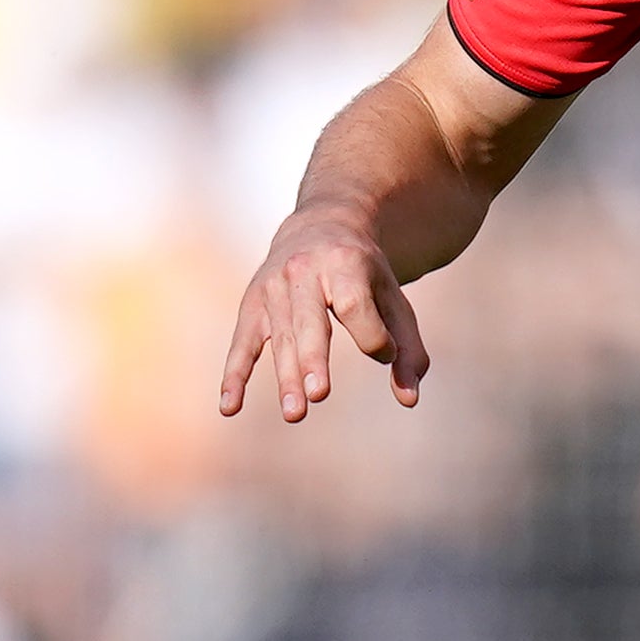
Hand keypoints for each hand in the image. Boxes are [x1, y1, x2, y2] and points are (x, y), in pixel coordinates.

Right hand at [218, 203, 429, 419]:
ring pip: (280, 339)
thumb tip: (409, 400)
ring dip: (286, 377)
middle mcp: (303, 273)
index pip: (354, 305)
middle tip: (319, 395)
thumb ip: (408, 348)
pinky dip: (235, 376)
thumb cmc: (364, 273)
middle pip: (309, 323)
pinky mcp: (252, 305)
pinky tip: (230, 407)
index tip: (386, 354)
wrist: (320, 226)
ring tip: (295, 414)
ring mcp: (273, 288)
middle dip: (314, 359)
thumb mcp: (394, 299)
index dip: (372, 335)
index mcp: (343, 263)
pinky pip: (242, 344)